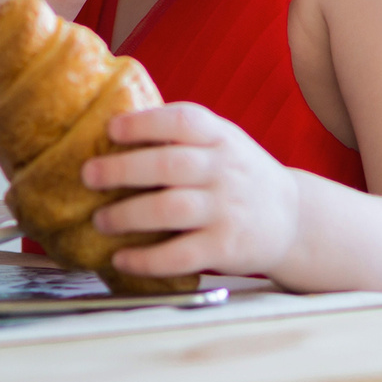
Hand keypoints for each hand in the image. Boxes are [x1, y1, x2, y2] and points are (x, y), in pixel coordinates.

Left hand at [83, 103, 303, 279]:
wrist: (292, 218)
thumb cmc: (240, 177)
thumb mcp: (223, 143)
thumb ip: (182, 138)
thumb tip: (113, 131)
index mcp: (220, 137)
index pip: (182, 121)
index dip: (144, 123)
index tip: (111, 129)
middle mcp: (224, 170)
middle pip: (169, 165)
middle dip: (122, 170)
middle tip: (88, 175)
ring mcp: (227, 210)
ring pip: (171, 209)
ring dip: (128, 215)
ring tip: (100, 220)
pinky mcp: (226, 248)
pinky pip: (180, 255)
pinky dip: (146, 259)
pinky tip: (122, 259)